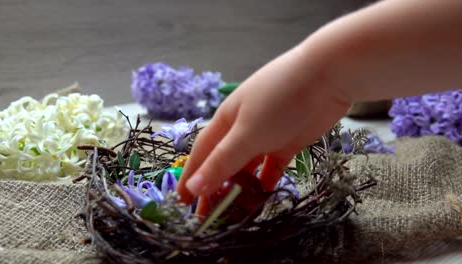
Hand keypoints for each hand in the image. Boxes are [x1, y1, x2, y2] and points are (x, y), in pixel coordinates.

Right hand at [176, 41, 351, 204]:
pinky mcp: (287, 143)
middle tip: (208, 218)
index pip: (202, 154)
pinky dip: (264, 183)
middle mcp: (242, 130)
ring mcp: (266, 137)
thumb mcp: (246, 133)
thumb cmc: (279, 99)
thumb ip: (222, 162)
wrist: (328, 77)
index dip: (190, 177)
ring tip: (234, 215)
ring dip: (239, 189)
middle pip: (223, 164)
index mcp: (225, 121)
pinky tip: (261, 199)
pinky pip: (270, 168)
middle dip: (215, 189)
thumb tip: (193, 188)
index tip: (182, 202)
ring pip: (246, 169)